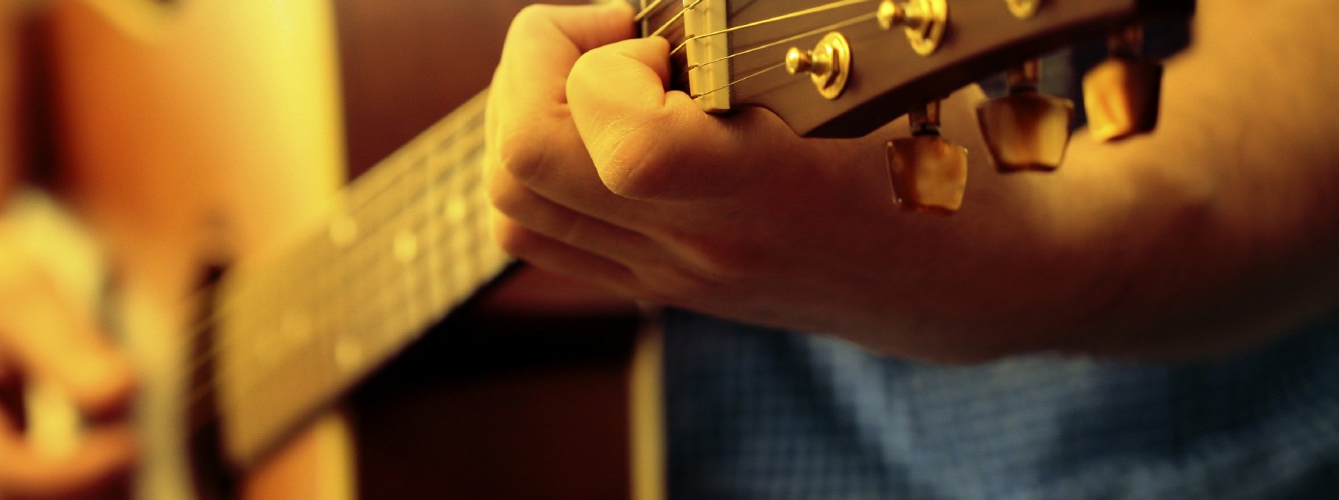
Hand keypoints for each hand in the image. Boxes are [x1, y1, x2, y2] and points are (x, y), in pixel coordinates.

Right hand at [0, 0, 136, 495]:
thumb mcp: (20, 287)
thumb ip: (67, 345)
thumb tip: (120, 395)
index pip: (0, 470)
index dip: (73, 472)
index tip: (131, 443)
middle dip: (72, 494)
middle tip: (129, 453)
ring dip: (69, 495)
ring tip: (120, 456)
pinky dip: (57, 492)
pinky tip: (103, 463)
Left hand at [482, 3, 1320, 361]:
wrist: (989, 273)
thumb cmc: (949, 140)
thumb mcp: (881, 56)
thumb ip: (755, 20)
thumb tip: (668, 2)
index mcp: (769, 189)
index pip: (623, 138)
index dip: (607, 57)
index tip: (659, 32)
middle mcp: (703, 245)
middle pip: (520, 161)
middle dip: (538, 65)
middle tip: (616, 36)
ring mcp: (673, 276)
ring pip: (509, 203)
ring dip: (529, 112)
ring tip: (608, 74)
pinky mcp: (661, 288)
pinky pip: (536, 234)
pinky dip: (539, 164)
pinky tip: (608, 121)